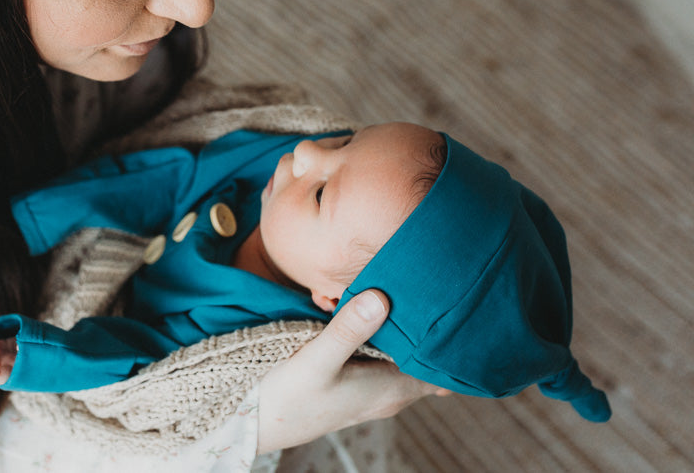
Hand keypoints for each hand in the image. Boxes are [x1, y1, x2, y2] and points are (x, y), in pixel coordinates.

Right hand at [256, 290, 447, 453]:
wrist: (255, 423)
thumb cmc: (288, 397)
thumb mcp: (317, 360)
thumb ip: (349, 330)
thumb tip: (382, 298)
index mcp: (390, 389)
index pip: (441, 370)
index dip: (453, 344)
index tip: (460, 311)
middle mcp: (389, 393)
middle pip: (426, 363)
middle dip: (434, 334)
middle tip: (439, 293)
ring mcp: (372, 391)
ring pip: (406, 360)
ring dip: (409, 336)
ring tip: (415, 297)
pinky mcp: (355, 385)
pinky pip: (386, 360)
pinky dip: (389, 340)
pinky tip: (378, 316)